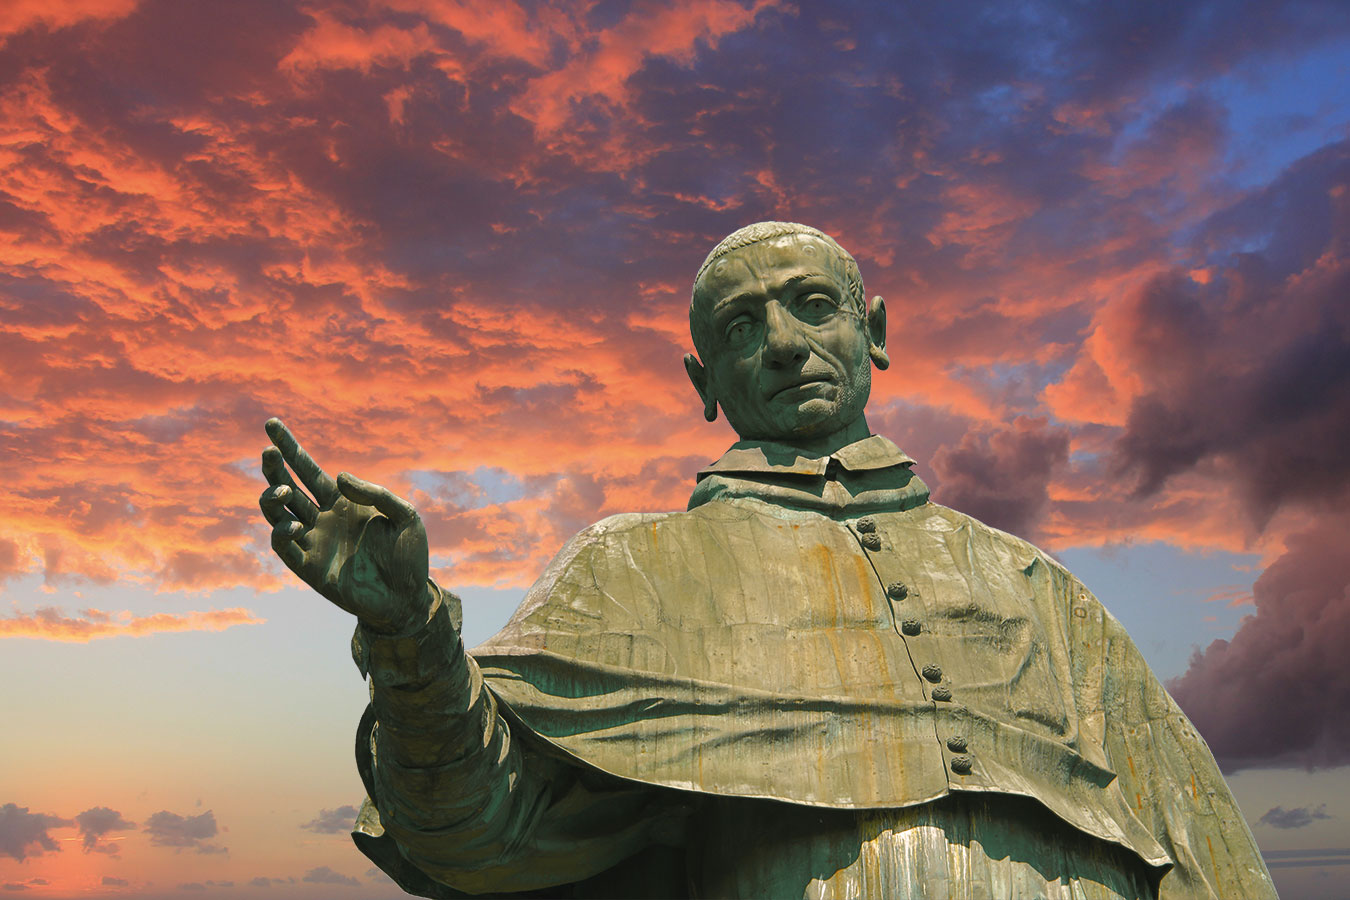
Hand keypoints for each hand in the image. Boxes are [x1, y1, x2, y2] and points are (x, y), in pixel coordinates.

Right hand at [259, 418, 430, 634]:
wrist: (409, 598)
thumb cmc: (409, 556)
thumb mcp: (404, 516)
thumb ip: (376, 493)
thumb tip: (338, 477)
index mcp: (343, 502)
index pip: (308, 469)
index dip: (290, 447)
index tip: (271, 424)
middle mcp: (323, 519)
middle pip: (287, 488)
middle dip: (274, 468)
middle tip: (268, 451)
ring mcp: (314, 543)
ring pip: (278, 514)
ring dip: (273, 498)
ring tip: (284, 490)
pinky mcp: (309, 568)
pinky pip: (285, 547)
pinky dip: (281, 532)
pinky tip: (294, 524)